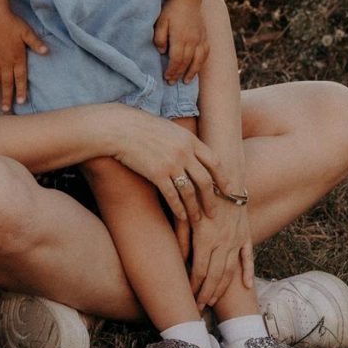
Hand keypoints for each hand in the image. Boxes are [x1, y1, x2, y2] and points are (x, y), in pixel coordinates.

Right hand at [0, 12, 47, 111]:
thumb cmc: (12, 23)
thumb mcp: (27, 32)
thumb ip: (36, 43)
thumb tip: (47, 52)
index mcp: (17, 58)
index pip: (20, 78)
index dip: (21, 91)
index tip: (21, 102)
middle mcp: (4, 63)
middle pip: (6, 83)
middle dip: (7, 97)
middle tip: (6, 109)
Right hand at [109, 105, 220, 224]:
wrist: (120, 128)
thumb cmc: (141, 127)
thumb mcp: (168, 129)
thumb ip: (183, 141)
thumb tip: (193, 152)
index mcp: (189, 139)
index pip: (214, 161)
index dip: (223, 178)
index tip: (228, 190)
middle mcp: (184, 152)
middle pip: (205, 180)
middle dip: (212, 199)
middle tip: (215, 213)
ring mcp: (171, 163)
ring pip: (190, 192)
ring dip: (195, 209)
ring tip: (198, 221)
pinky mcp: (156, 174)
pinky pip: (172, 196)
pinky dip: (179, 209)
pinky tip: (182, 217)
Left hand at [154, 0, 209, 83]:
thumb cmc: (171, 10)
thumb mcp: (160, 22)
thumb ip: (159, 38)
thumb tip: (162, 52)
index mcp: (180, 38)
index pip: (176, 60)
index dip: (171, 71)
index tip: (166, 78)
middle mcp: (192, 41)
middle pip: (186, 63)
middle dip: (179, 74)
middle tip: (172, 82)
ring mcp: (200, 39)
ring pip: (198, 60)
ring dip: (192, 72)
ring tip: (186, 81)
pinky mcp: (204, 36)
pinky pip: (206, 52)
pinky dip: (201, 62)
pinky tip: (197, 67)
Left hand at [188, 198, 254, 310]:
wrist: (224, 175)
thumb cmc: (199, 191)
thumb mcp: (186, 213)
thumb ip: (181, 237)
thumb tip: (177, 260)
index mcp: (206, 238)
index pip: (198, 271)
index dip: (192, 286)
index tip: (187, 298)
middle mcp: (223, 242)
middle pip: (214, 276)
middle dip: (206, 294)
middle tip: (199, 309)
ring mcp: (236, 239)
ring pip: (230, 271)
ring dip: (222, 289)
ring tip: (214, 302)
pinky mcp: (245, 233)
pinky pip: (248, 257)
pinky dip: (247, 273)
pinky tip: (246, 287)